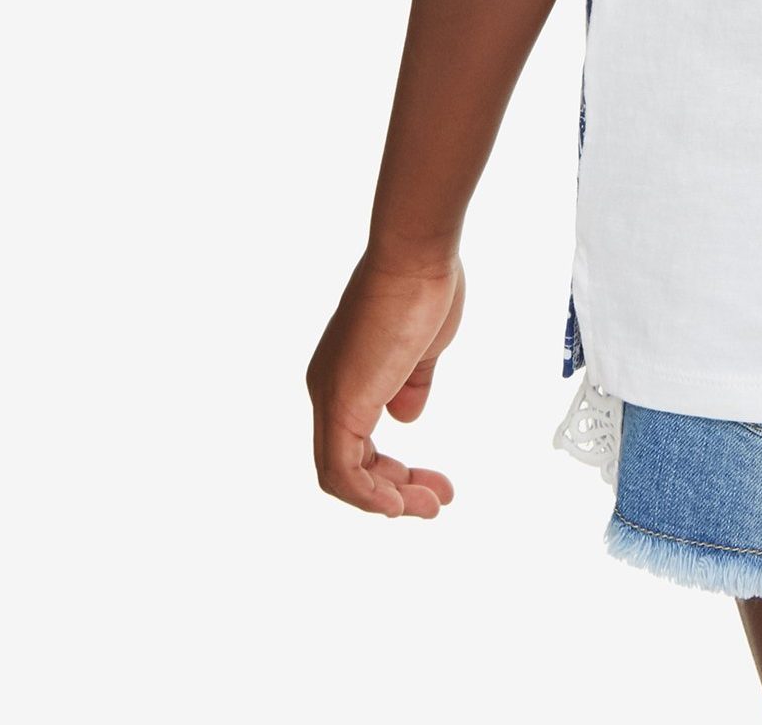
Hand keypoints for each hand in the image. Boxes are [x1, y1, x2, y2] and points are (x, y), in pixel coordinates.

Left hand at [307, 250, 463, 516]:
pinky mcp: (342, 403)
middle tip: (434, 502)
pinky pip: (343, 472)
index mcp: (345, 374)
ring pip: (343, 476)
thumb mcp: (421, 347)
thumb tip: (405, 415)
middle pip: (348, 466)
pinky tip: (400, 504)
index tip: (431, 482)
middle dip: (393, 491)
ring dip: (387, 499)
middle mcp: (328, 388)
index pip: (357, 443)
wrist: (415, 254)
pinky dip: (370, 495)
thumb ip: (412, 383)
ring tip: (429, 506)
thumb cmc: (422, 285)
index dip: (392, 472)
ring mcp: (331, 396)